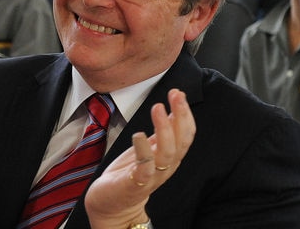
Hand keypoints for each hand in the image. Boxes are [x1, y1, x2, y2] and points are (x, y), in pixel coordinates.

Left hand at [85, 89, 195, 228]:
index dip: (186, 113)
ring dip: (165, 129)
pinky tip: (139, 135)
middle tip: (175, 95)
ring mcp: (152, 176)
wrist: (112, 206)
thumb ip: (164, 132)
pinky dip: (143, 151)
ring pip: (167, 153)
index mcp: (171, 156)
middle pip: (182, 141)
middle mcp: (166, 167)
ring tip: (158, 107)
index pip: (187, 134)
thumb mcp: (150, 148)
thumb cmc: (130, 174)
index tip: (179, 92)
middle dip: (181, 116)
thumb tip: (175, 108)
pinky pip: (144, 168)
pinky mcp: (134, 184)